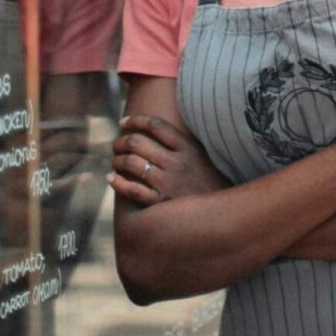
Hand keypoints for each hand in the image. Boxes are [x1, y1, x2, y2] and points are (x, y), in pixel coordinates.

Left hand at [108, 115, 230, 207]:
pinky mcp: (161, 203)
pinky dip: (117, 182)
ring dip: (117, 160)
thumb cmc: (211, 185)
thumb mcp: (204, 159)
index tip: (123, 122)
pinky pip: (132, 190)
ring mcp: (168, 183)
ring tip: (116, 162)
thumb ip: (184, 145)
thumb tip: (157, 132)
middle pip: (138, 142)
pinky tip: (112, 179)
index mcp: (189, 148)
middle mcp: (177, 163)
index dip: (135, 120)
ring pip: (131, 163)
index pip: (156, 125)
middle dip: (121, 142)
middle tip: (116, 145)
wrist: (223, 215)